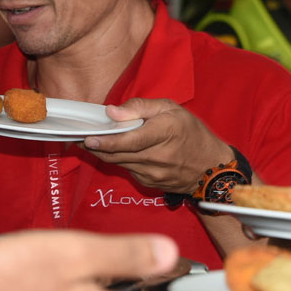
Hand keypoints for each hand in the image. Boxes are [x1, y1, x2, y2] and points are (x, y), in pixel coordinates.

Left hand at [82, 98, 231, 193]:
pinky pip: (128, 169)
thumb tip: (112, 111)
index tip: (87, 138)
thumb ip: (140, 107)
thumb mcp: (171, 109)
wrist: (211, 168)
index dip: (105, 141)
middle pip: (118, 154)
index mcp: (164, 133)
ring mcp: (153, 174)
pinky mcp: (149, 183)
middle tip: (79, 137)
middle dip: (96, 146)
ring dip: (104, 153)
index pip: (128, 140)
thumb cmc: (192, 133)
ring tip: (91, 141)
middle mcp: (158, 157)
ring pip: (119, 163)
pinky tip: (115, 150)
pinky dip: (119, 160)